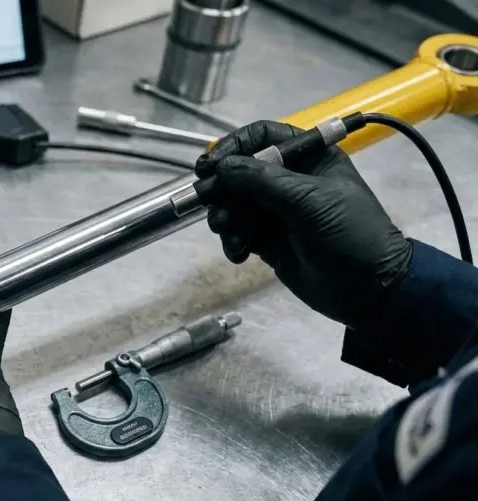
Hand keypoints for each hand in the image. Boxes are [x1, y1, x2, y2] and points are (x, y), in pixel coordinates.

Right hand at [195, 120, 412, 326]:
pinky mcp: (268, 240)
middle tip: (207, 202)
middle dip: (223, 188)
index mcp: (309, 158)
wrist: (369, 288)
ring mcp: (278, 211)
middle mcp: (290, 180)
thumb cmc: (349, 233)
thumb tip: (221, 167)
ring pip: (235, 203)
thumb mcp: (307, 200)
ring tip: (229, 233)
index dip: (234, 146)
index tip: (210, 165)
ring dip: (225, 217)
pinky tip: (239, 252)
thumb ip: (261, 180)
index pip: (263, 137)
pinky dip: (233, 240)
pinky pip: (239, 231)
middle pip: (241, 171)